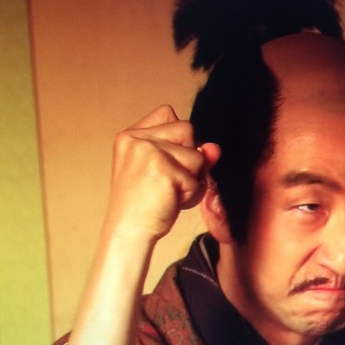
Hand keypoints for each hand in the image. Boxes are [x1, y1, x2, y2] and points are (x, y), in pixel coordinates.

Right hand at [105, 105, 219, 240]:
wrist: (129, 232)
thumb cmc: (146, 204)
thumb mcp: (168, 172)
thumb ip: (191, 153)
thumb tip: (214, 148)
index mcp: (129, 135)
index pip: (168, 113)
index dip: (178, 138)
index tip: (165, 164)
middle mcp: (135, 138)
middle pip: (187, 129)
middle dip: (189, 159)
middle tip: (167, 182)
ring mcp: (148, 151)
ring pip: (197, 155)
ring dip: (192, 179)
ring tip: (169, 193)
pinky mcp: (162, 168)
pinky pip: (197, 177)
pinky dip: (191, 194)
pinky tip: (170, 201)